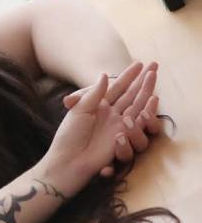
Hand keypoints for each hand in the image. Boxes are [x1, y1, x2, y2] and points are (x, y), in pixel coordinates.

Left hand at [60, 61, 163, 177]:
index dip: (128, 76)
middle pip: (132, 95)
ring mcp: (119, 127)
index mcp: (99, 106)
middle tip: (155, 66)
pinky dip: (146, 117)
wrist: (68, 160)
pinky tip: (148, 107)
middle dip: (144, 82)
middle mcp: (111, 115)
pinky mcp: (124, 139)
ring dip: (145, 97)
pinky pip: (139, 126)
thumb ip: (93, 93)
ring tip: (151, 86)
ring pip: (138, 109)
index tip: (139, 62)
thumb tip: (104, 74)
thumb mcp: (80, 110)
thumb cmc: (69, 135)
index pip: (117, 87)